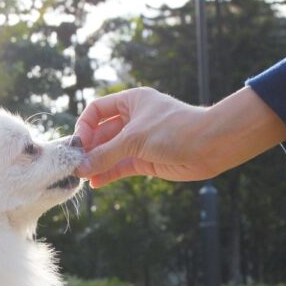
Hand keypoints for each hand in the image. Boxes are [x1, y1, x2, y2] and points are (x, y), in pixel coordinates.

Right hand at [74, 86, 285, 186]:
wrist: (210, 146)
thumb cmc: (175, 129)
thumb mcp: (134, 138)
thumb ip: (105, 154)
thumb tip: (80, 168)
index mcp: (131, 101)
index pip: (97, 110)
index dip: (85, 125)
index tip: (80, 143)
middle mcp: (133, 120)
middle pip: (101, 133)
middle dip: (88, 149)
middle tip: (75, 165)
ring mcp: (139, 141)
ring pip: (110, 152)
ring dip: (96, 164)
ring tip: (82, 177)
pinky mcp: (145, 160)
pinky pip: (120, 167)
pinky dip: (108, 174)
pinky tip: (96, 183)